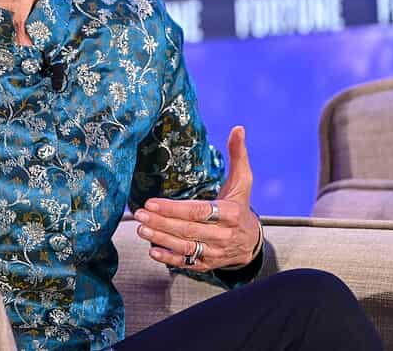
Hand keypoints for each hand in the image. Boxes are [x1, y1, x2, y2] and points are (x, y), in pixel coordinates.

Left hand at [133, 125, 260, 272]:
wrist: (252, 242)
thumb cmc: (240, 205)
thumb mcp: (242, 181)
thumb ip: (238, 154)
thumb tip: (238, 128)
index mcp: (230, 213)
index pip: (199, 211)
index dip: (174, 208)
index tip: (152, 202)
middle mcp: (223, 235)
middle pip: (188, 229)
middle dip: (161, 222)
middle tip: (140, 213)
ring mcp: (215, 252)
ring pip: (185, 247)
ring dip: (161, 238)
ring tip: (141, 229)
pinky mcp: (208, 264)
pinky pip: (187, 263)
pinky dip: (169, 259)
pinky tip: (153, 250)